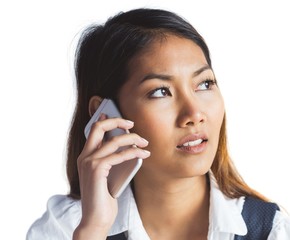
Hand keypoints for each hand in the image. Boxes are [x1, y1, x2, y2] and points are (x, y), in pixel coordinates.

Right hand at [73, 115, 149, 238]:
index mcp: (85, 156)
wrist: (96, 219)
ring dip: (133, 139)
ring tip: (145, 143)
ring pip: (114, 141)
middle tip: (132, 124)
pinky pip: (119, 155)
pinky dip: (134, 152)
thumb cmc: (104, 198)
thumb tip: (128, 145)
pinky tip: (143, 154)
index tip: (124, 120)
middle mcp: (84, 157)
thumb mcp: (109, 174)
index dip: (109, 120)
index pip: (94, 130)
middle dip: (117, 121)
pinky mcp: (96, 170)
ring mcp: (89, 163)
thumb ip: (113, 159)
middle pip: (99, 127)